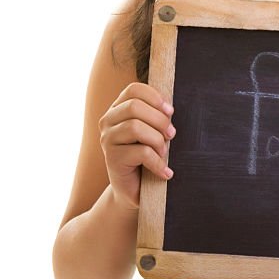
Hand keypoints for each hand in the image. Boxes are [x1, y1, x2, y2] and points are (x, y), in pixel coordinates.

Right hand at [98, 82, 175, 209]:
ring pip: (135, 127)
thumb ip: (157, 115)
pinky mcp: (112, 159)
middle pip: (135, 107)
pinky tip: (165, 172)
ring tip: (165, 153)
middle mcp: (108, 121)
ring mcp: (107, 139)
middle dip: (159, 120)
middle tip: (171, 135)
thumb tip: (170, 108)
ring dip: (158, 140)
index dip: (155, 97)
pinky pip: (140, 152)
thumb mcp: (154, 131)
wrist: (136, 189)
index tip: (170, 111)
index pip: (134, 89)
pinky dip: (158, 162)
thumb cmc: (148, 155)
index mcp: (118, 108)